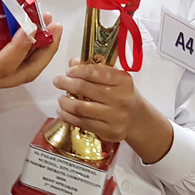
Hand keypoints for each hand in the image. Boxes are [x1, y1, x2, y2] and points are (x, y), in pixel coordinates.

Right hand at [0, 0, 61, 140]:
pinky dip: (23, 55)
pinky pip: (10, 70)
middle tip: (53, 26)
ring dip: (38, 53)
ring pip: (20, 73)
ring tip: (47, 28)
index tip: (29, 28)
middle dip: (44, 51)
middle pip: (23, 73)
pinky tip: (24, 38)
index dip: (18, 48)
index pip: (1, 66)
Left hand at [53, 60, 172, 164]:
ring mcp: (115, 116)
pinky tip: (63, 112)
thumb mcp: (113, 77)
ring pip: (80, 107)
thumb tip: (73, 62)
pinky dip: (68, 117)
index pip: (94, 71)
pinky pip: (82, 123)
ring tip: (60, 99)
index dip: (77, 70)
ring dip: (64, 102)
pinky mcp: (109, 131)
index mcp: (123, 80)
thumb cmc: (121, 94)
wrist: (136, 118)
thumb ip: (94, 68)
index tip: (68, 71)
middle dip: (66, 83)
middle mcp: (121, 98)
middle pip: (84, 88)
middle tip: (58, 82)